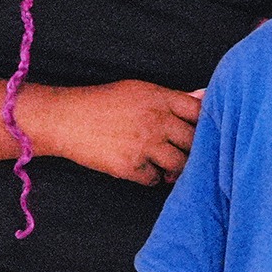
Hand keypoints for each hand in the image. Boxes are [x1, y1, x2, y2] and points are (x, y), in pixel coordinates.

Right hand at [33, 80, 200, 185]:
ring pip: (180, 164)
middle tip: (182, 152)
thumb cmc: (105, 103)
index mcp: (160, 98)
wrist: (66, 119)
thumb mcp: (140, 91)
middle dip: (191, 149)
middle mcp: (156, 121)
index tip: (200, 131)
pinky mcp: (130, 166)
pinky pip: (155, 179)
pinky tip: (143, 168)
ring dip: (175, 167)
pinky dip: (151, 177)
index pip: (200, 112)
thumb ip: (173, 98)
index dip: (205, 124)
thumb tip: (205, 96)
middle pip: (194, 141)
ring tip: (165, 164)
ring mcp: (144, 144)